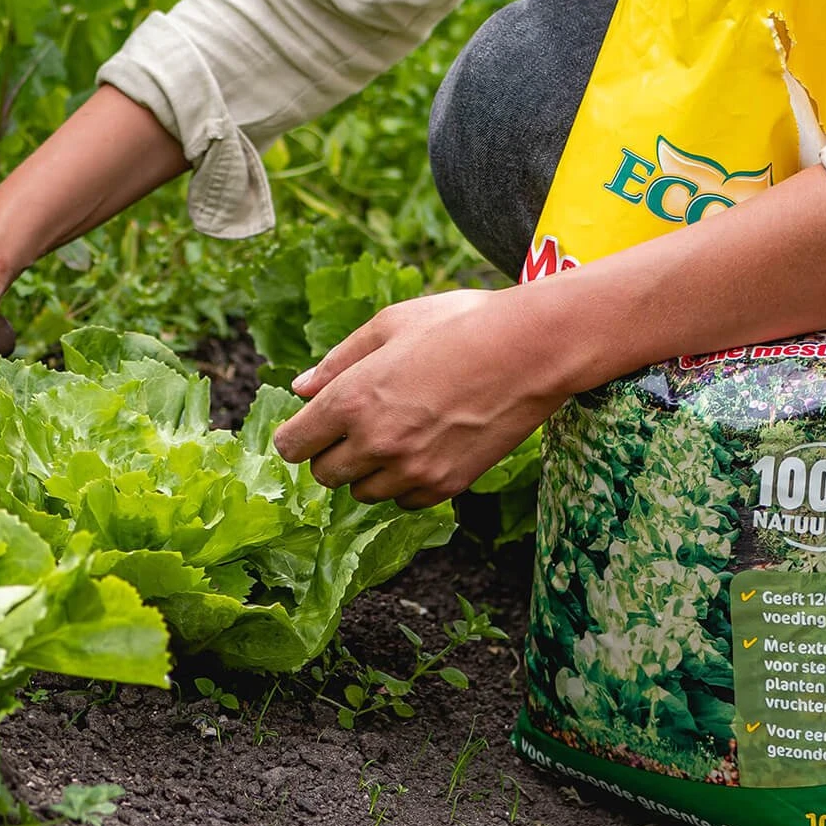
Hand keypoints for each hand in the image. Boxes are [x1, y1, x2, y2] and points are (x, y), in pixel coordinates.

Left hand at [273, 287, 564, 507]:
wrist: (532, 349)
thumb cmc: (460, 324)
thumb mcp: (391, 324)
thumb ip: (338, 361)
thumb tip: (300, 390)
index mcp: (352, 400)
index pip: (293, 445)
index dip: (297, 436)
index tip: (308, 428)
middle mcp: (375, 443)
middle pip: (324, 475)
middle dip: (332, 453)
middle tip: (359, 426)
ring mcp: (412, 470)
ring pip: (363, 493)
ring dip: (369, 471)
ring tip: (397, 434)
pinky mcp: (445, 486)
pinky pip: (405, 500)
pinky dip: (406, 482)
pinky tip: (425, 448)